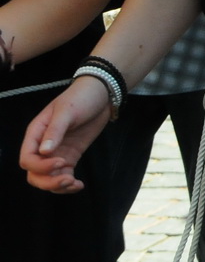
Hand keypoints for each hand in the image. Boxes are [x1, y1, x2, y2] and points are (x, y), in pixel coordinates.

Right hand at [20, 77, 111, 192]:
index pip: (27, 159)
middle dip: (48, 181)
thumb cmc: (81, 97)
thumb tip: (44, 151)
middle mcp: (42, 146)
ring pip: (47, 178)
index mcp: (36, 134)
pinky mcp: (70, 156)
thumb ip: (55, 131)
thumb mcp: (67, 111)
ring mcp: (56, 153)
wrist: (102, 93)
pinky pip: (63, 175)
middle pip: (34, 174)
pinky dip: (68, 184)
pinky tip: (79, 185)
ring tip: (75, 184)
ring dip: (58, 186)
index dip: (41, 166)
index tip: (62, 162)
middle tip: (68, 180)